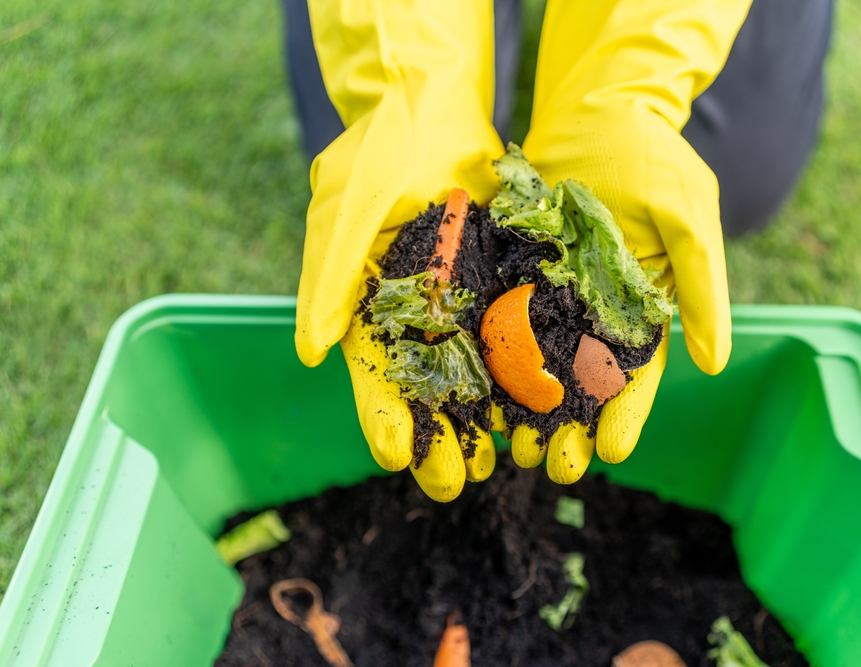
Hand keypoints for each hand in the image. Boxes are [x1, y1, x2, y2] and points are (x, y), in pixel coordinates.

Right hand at [295, 0, 503, 499]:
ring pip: (477, 375)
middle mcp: (417, 316)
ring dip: (486, 421)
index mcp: (369, 308)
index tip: (397, 456)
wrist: (430, 103)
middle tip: (455, 482)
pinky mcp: (502, 285)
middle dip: (439, 438)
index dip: (382, 417)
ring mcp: (462, 304)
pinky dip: (530, 374)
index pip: (372, 376)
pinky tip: (544, 409)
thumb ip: (328, 281)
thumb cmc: (376, 154)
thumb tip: (310, 353)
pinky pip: (519, 336)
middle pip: (427, 391)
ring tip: (501, 462)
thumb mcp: (346, 212)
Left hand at [512, 0, 750, 478]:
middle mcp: (598, 311)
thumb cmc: (652, 158)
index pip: (639, 373)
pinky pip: (503, 323)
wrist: (597, 106)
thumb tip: (714, 364)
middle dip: (572, 426)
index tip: (610, 452)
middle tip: (554, 466)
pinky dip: (494, 362)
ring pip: (539, 365)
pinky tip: (480, 396)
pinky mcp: (517, 276)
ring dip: (528, 409)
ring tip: (515, 449)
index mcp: (645, 307)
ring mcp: (554, 295)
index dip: (628, 414)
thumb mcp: (687, 217)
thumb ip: (702, 289)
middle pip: (584, 382)